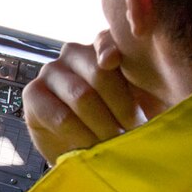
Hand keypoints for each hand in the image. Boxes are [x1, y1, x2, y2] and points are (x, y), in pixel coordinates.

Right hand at [22, 31, 153, 164]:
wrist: (88, 151)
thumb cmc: (120, 123)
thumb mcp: (140, 102)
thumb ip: (144, 83)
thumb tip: (158, 75)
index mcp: (102, 48)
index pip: (107, 41)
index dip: (111, 50)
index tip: (114, 63)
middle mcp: (74, 54)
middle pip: (98, 73)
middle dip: (121, 107)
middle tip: (133, 132)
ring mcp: (51, 72)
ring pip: (81, 95)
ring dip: (102, 125)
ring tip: (114, 144)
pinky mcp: (33, 94)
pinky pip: (59, 114)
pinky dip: (79, 135)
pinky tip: (90, 148)